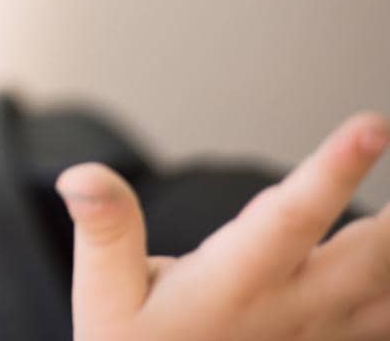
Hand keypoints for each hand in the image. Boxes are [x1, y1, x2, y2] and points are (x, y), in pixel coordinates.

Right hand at [60, 110, 389, 339]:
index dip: (334, 169)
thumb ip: (105, 231)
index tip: (373, 126)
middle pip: (371, 257)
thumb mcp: (104, 299)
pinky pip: (386, 325)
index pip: (290, 215)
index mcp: (234, 282)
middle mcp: (289, 308)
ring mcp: (318, 335)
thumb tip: (85, 175)